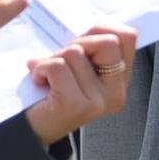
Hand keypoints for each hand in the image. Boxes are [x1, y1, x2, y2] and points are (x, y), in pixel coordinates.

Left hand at [23, 27, 137, 145]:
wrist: (30, 132)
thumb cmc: (52, 93)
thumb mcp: (78, 69)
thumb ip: (89, 51)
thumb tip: (89, 26)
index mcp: (121, 80)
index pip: (128, 37)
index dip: (101, 29)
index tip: (81, 41)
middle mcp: (116, 92)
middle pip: (108, 41)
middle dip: (78, 42)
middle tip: (61, 57)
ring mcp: (98, 101)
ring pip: (75, 53)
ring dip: (52, 58)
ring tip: (45, 73)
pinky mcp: (75, 104)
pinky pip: (57, 67)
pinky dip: (40, 68)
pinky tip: (38, 80)